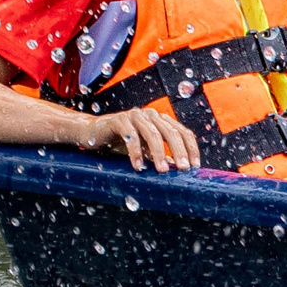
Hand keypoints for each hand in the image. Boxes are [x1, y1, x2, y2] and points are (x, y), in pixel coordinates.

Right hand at [85, 107, 201, 171]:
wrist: (92, 133)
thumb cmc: (120, 143)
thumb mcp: (144, 150)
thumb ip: (159, 155)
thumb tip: (177, 169)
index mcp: (160, 121)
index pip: (182, 132)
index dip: (191, 148)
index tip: (195, 166)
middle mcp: (151, 115)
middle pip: (171, 133)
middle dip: (179, 152)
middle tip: (183, 169)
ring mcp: (135, 115)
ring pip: (153, 134)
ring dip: (158, 154)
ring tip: (161, 171)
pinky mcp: (119, 120)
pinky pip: (131, 136)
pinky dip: (136, 152)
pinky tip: (138, 166)